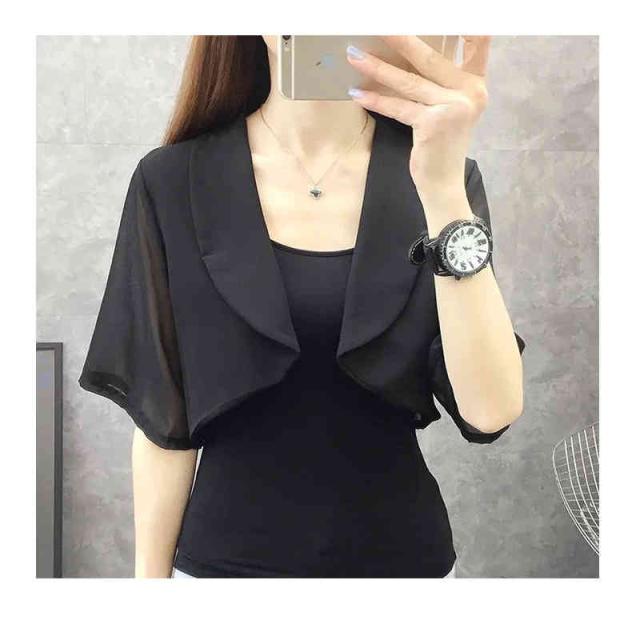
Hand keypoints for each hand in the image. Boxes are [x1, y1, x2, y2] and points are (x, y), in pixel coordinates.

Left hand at [346, 36, 490, 210]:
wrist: (443, 184)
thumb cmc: (441, 146)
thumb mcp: (449, 110)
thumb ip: (439, 83)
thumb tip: (407, 56)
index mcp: (476, 85)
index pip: (477, 45)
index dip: (466, 25)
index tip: (439, 11)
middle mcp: (470, 92)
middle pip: (430, 58)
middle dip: (401, 40)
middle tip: (377, 24)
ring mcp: (453, 107)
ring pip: (409, 81)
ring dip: (377, 67)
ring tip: (354, 54)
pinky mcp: (434, 123)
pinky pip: (399, 106)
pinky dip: (376, 100)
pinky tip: (357, 93)